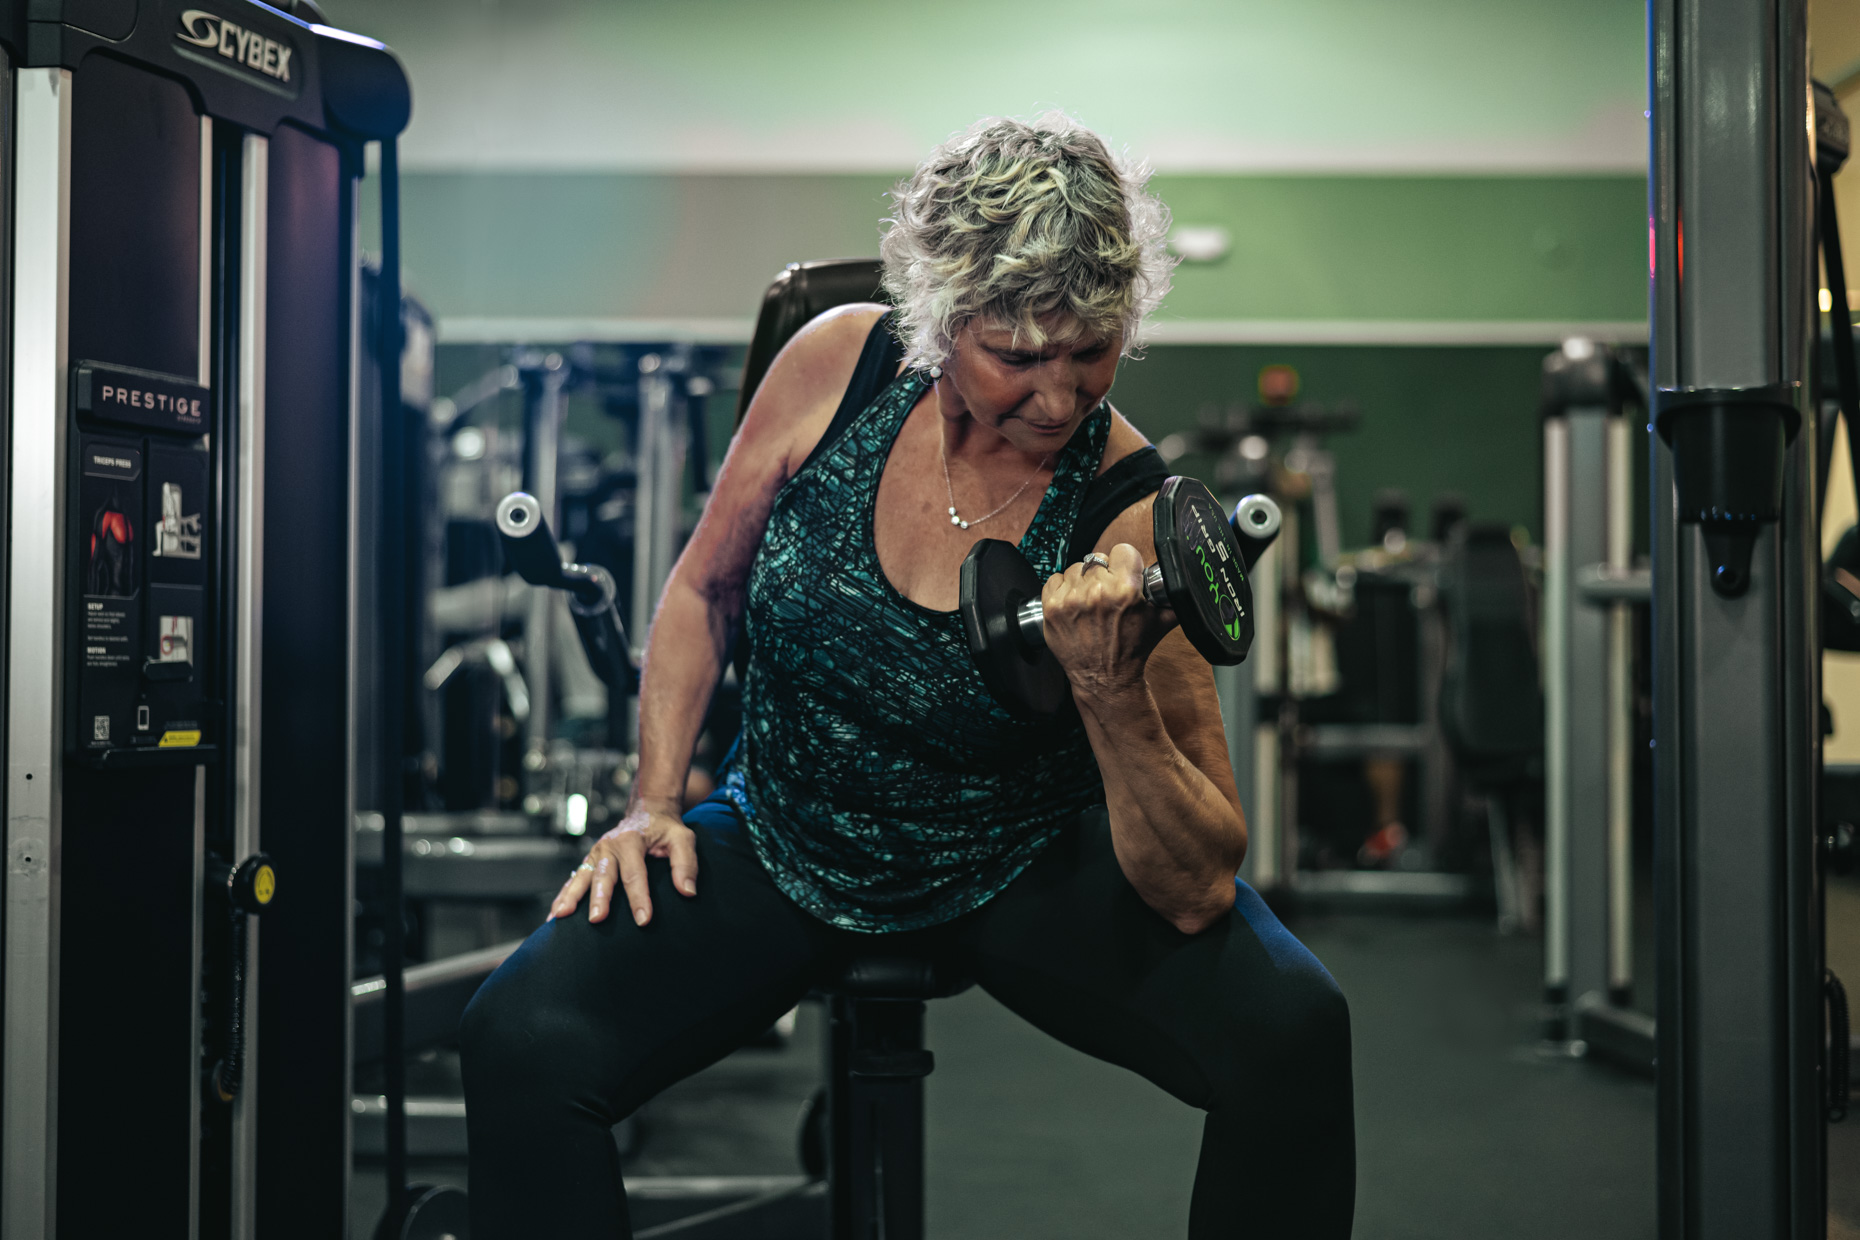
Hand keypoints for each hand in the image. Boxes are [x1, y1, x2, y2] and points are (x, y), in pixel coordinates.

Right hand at [550, 801, 696, 925]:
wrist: (647, 811)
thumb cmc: (666, 829)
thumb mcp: (682, 839)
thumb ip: (686, 863)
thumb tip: (687, 892)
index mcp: (631, 840)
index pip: (635, 873)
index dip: (640, 898)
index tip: (643, 920)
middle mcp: (609, 846)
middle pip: (603, 875)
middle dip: (599, 898)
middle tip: (597, 920)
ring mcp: (596, 854)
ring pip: (581, 877)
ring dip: (571, 898)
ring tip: (561, 918)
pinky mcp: (590, 861)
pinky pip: (573, 880)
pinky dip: (563, 896)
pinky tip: (554, 916)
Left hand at [1040, 543, 1176, 703]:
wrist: (1105, 678)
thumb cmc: (1132, 649)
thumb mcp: (1162, 621)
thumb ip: (1172, 594)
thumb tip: (1180, 575)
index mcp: (1126, 590)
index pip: (1122, 550)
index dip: (1125, 563)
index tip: (1124, 573)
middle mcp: (1097, 591)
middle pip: (1098, 559)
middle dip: (1104, 574)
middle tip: (1107, 594)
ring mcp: (1071, 599)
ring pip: (1076, 568)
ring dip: (1082, 582)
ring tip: (1090, 602)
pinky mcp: (1052, 608)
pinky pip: (1054, 579)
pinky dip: (1062, 589)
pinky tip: (1073, 604)